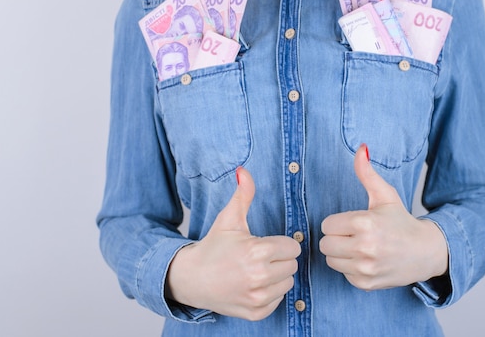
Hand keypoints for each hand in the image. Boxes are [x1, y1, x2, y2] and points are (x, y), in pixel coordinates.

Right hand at [165, 167, 300, 320]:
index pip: (293, 247)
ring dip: (276, 277)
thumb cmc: (214, 247)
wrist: (191, 279)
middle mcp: (259, 277)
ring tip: (255, 271)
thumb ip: (243, 195)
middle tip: (258, 258)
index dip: (280, 243)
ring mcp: (257, 297)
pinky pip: (279, 301)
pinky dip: (270, 294)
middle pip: (293, 265)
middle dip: (279, 259)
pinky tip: (253, 286)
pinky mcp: (255, 312)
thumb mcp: (229, 219)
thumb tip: (244, 171)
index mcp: (256, 252)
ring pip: (288, 283)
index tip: (264, 244)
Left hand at [319, 144, 447, 290]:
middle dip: (336, 238)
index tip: (353, 222)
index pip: (327, 225)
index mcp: (365, 223)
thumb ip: (367, 173)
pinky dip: (351, 268)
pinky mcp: (366, 283)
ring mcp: (366, 268)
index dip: (338, 222)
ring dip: (341, 254)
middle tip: (354, 235)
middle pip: (325, 244)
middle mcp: (364, 247)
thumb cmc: (401, 221)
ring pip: (331, 260)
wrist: (426, 252)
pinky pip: (343, 274)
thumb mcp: (385, 195)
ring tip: (360, 247)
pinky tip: (367, 260)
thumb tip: (361, 148)